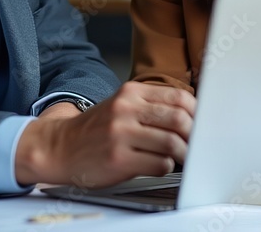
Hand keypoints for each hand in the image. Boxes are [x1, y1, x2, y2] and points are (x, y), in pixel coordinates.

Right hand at [15, 81, 194, 187]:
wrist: (60, 147)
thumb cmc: (97, 129)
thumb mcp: (122, 106)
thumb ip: (152, 107)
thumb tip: (192, 116)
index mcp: (131, 93)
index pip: (180, 97)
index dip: (196, 113)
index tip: (201, 124)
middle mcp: (126, 109)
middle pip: (180, 119)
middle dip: (194, 135)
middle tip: (195, 144)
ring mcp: (121, 134)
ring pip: (172, 143)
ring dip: (182, 154)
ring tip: (179, 157)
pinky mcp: (118, 159)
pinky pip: (158, 164)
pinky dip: (165, 167)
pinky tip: (158, 165)